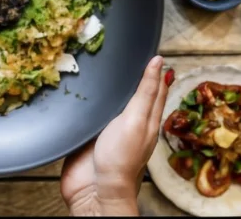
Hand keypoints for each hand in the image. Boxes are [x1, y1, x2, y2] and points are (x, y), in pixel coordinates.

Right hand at [60, 55, 170, 215]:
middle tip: (128, 52)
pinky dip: (86, 101)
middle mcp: (126, 121)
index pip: (153, 88)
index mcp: (145, 118)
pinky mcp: (86, 134)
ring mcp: (105, 128)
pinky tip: (80, 91)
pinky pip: (87, 112)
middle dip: (130, 74)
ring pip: (107, 101)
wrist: (93, 189)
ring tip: (102, 65)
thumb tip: (160, 63)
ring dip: (105, 86)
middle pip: (130, 92)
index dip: (153, 69)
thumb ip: (145, 92)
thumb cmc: (120, 159)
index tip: (151, 50)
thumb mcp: (136, 119)